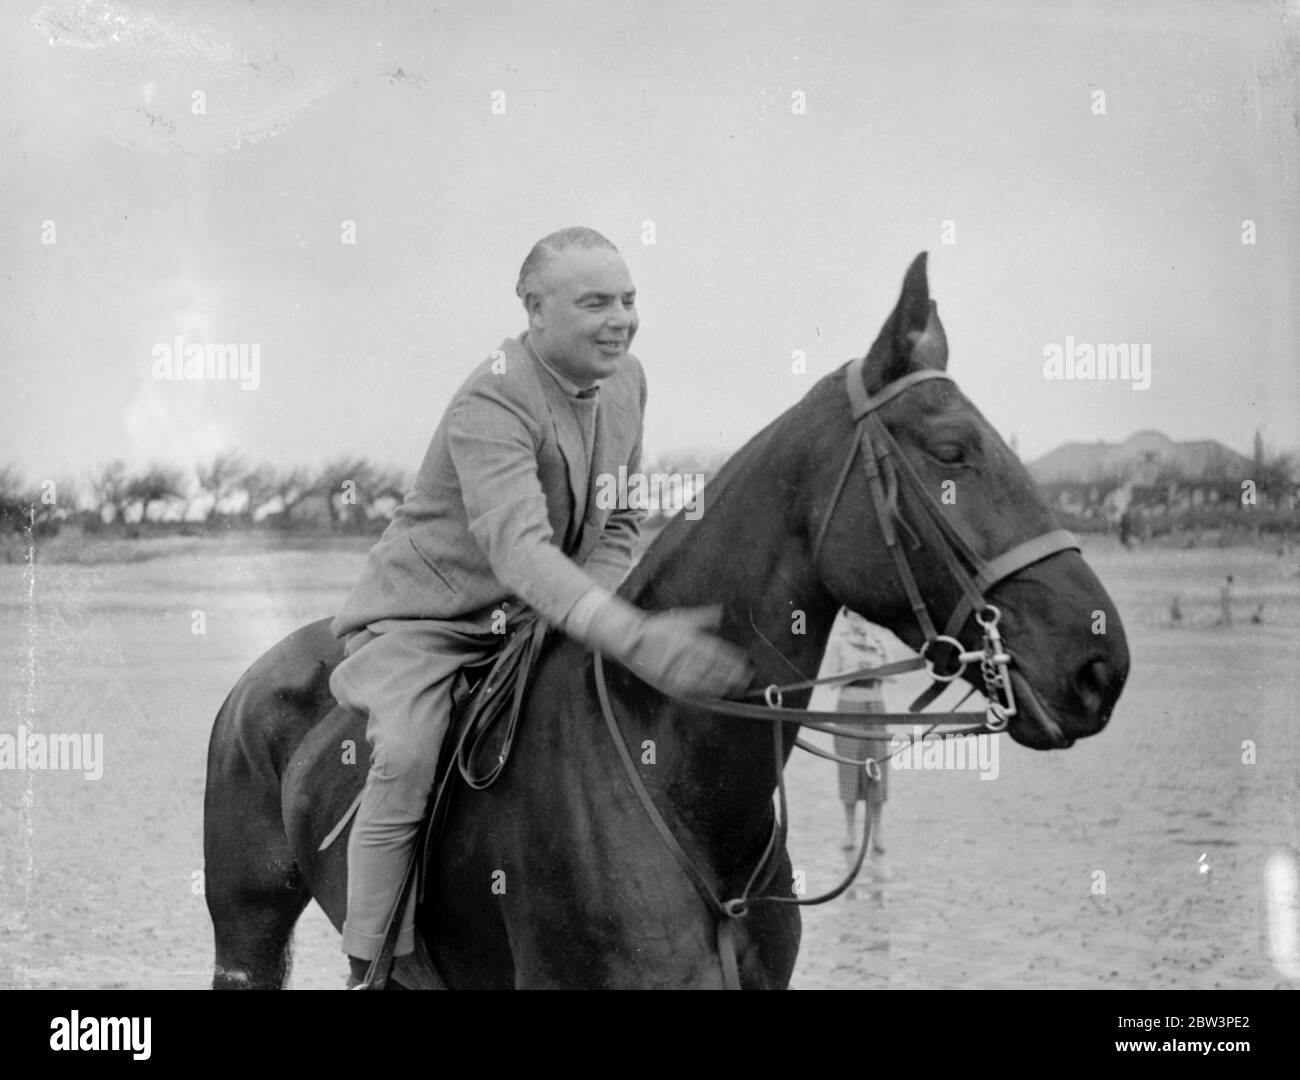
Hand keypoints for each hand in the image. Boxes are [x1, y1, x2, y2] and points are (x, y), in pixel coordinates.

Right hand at [623, 605, 750, 698]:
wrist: (632, 639)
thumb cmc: (657, 626)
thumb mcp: (681, 617)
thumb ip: (703, 617)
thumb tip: (720, 612)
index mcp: (691, 639)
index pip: (717, 651)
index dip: (732, 658)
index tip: (745, 661)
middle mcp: (687, 656)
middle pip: (714, 667)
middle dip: (732, 673)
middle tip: (747, 678)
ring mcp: (678, 670)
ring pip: (705, 680)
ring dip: (722, 684)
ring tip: (736, 688)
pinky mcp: (668, 681)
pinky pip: (690, 689)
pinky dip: (704, 692)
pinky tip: (715, 694)